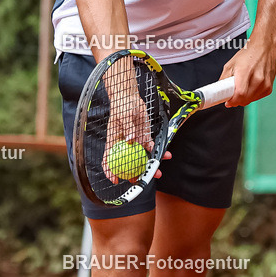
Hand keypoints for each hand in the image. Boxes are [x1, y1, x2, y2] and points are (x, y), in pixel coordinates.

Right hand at [102, 58, 171, 180]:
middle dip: (134, 174)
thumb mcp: (123, 116)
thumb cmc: (122, 105)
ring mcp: (135, 141)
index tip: (115, 180)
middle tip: (141, 180)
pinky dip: (158, 151)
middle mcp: (124, 144)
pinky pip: (151, 147)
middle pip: (127, 163)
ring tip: (158, 171)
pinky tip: (166, 155)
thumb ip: (128, 128)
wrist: (130, 96)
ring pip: (141, 157)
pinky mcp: (144, 136)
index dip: (110, 171)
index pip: (109, 159)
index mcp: (114, 141)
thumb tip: (130, 140)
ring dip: (149, 165)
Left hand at [219, 40, 275, 107]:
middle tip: (232, 94)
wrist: (265, 48)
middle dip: (236, 100)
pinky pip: (257, 98)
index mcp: (246, 71)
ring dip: (243, 98)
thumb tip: (220, 91)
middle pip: (244, 99)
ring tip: (242, 87)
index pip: (239, 94)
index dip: (232, 100)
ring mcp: (265, 84)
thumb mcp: (231, 64)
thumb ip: (224, 79)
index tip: (227, 101)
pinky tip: (250, 87)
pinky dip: (251, 96)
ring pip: (250, 100)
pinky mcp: (269, 87)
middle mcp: (258, 78)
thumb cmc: (248, 54)